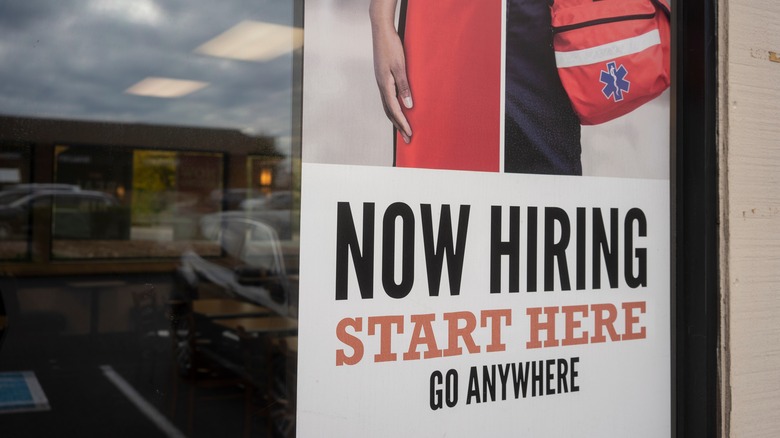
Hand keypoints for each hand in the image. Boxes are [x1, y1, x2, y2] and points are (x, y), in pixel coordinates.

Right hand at [370, 0, 412, 142]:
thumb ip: (404, 87)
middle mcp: (381, 86)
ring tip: (403, 130)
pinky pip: (388, 98)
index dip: (403, 123)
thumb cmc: (392, 47)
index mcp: (385, 85)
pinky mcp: (383, 78)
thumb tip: (409, 106)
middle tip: (408, 140)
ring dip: (396, 119)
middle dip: (399, 126)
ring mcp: (381, 82)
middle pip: (389, 112)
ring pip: (387, 107)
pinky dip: (393, 109)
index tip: (410, 135)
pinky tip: (398, 110)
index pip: (394, 110)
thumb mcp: (400, 67)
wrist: (381, 31)